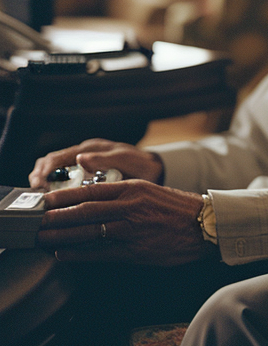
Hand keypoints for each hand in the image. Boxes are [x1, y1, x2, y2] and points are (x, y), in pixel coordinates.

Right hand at [30, 139, 163, 188]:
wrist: (153, 169)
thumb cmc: (143, 167)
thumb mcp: (130, 162)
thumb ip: (108, 160)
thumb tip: (81, 159)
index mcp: (94, 149)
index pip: (60, 155)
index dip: (45, 170)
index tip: (39, 185)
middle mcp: (85, 152)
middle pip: (50, 161)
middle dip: (39, 176)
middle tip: (36, 195)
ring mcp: (82, 161)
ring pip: (52, 166)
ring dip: (42, 180)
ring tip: (40, 196)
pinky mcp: (83, 170)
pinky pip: (60, 174)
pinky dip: (51, 183)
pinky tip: (51, 196)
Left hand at [37, 181, 209, 265]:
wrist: (207, 225)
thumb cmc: (179, 210)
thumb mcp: (150, 193)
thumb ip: (124, 196)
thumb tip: (95, 201)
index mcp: (133, 189)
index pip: (90, 191)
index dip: (64, 197)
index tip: (46, 200)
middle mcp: (130, 207)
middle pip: (84, 212)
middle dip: (57, 218)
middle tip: (38, 222)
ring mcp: (133, 229)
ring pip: (89, 232)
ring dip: (62, 236)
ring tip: (44, 238)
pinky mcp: (136, 250)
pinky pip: (101, 252)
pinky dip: (79, 253)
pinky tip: (64, 253)